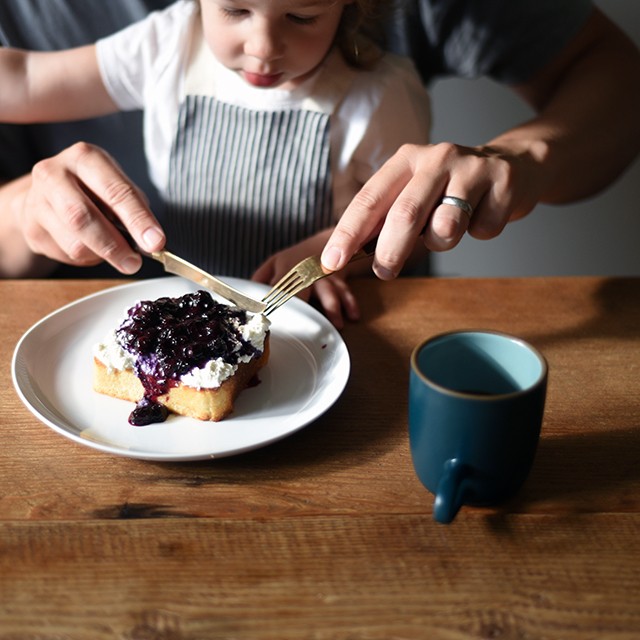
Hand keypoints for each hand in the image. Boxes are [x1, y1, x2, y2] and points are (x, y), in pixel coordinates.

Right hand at [13, 142, 164, 272]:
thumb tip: (150, 240)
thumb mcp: (117, 188)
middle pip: (83, 217)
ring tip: (118, 255)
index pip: (115, 191)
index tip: (156, 242)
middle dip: (114, 245)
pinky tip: (91, 248)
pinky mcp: (30, 227)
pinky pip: (65, 253)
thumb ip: (135, 210)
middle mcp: (54, 173)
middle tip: (135, 262)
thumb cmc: (93, 191)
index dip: (138, 220)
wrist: (47, 195)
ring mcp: (37, 200)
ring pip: (74, 242)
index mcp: (85, 158)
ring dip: (102, 256)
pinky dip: (86, 258)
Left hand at [252, 232, 360, 328]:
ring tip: (337, 325)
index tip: (274, 321)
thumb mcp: (274, 263)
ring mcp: (324, 273)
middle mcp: (305, 270)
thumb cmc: (295, 259)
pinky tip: (353, 316)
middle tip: (306, 329)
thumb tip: (248, 298)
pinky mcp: (339, 277)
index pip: (278, 289)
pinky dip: (350, 303)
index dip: (276, 305)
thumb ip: (260, 279)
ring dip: (333, 308)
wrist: (325, 243)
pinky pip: (346, 290)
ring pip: (329, 290)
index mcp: (285, 268)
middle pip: (304, 290)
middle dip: (305, 309)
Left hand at [321, 141, 543, 278]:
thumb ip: (388, 219)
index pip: (369, 200)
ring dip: (443, 242)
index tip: (331, 262)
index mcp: (405, 160)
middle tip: (384, 272)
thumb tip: (350, 255)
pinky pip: (483, 230)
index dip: (348, 234)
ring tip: (450, 229)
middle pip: (405, 214)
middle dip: (390, 252)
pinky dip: (481, 233)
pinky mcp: (504, 181)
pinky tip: (484, 215)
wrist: (514, 164)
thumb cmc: (452, 189)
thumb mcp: (414, 194)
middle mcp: (436, 158)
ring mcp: (472, 167)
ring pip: (446, 227)